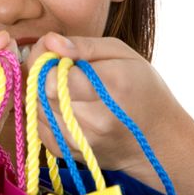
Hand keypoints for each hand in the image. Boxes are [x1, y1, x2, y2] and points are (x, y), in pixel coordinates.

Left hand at [27, 32, 187, 188]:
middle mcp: (94, 120)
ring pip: (35, 108)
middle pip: (41, 92)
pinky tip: (65, 106)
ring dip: (42, 94)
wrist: (159, 141)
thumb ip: (83, 45)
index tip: (60, 56)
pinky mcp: (66, 153)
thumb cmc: (143, 89)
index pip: (53, 76)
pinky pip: (37, 125)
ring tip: (67, 88)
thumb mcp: (123, 54)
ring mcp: (79, 141)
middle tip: (61, 69)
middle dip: (43, 75)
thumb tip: (50, 41)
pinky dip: (44, 112)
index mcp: (111, 88)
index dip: (49, 60)